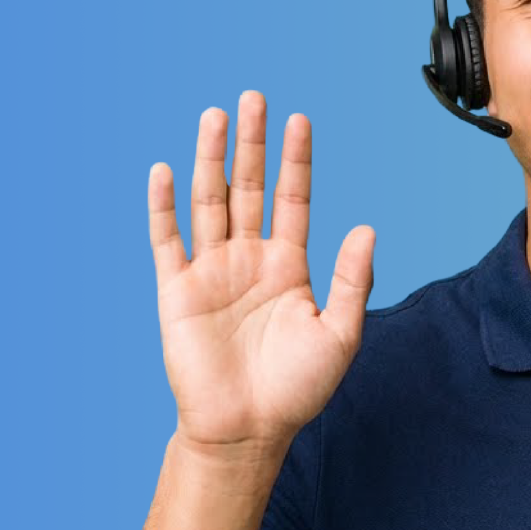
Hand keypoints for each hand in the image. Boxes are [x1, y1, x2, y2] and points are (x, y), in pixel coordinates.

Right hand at [146, 91, 374, 457]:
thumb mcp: (339, 334)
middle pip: (249, 188)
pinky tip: (164, 170)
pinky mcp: (177, 292)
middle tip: (254, 97)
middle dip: (252, 144)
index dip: (295, 160)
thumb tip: (367, 228)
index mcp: (288, 266)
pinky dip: (163, 206)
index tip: (299, 120)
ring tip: (215, 116)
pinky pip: (168, 241)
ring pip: (209, 202)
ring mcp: (211, 272)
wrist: (247, 431)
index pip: (292, 199)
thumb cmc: (297, 389)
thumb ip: (351, 280)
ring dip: (211, 159)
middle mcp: (248, 259)